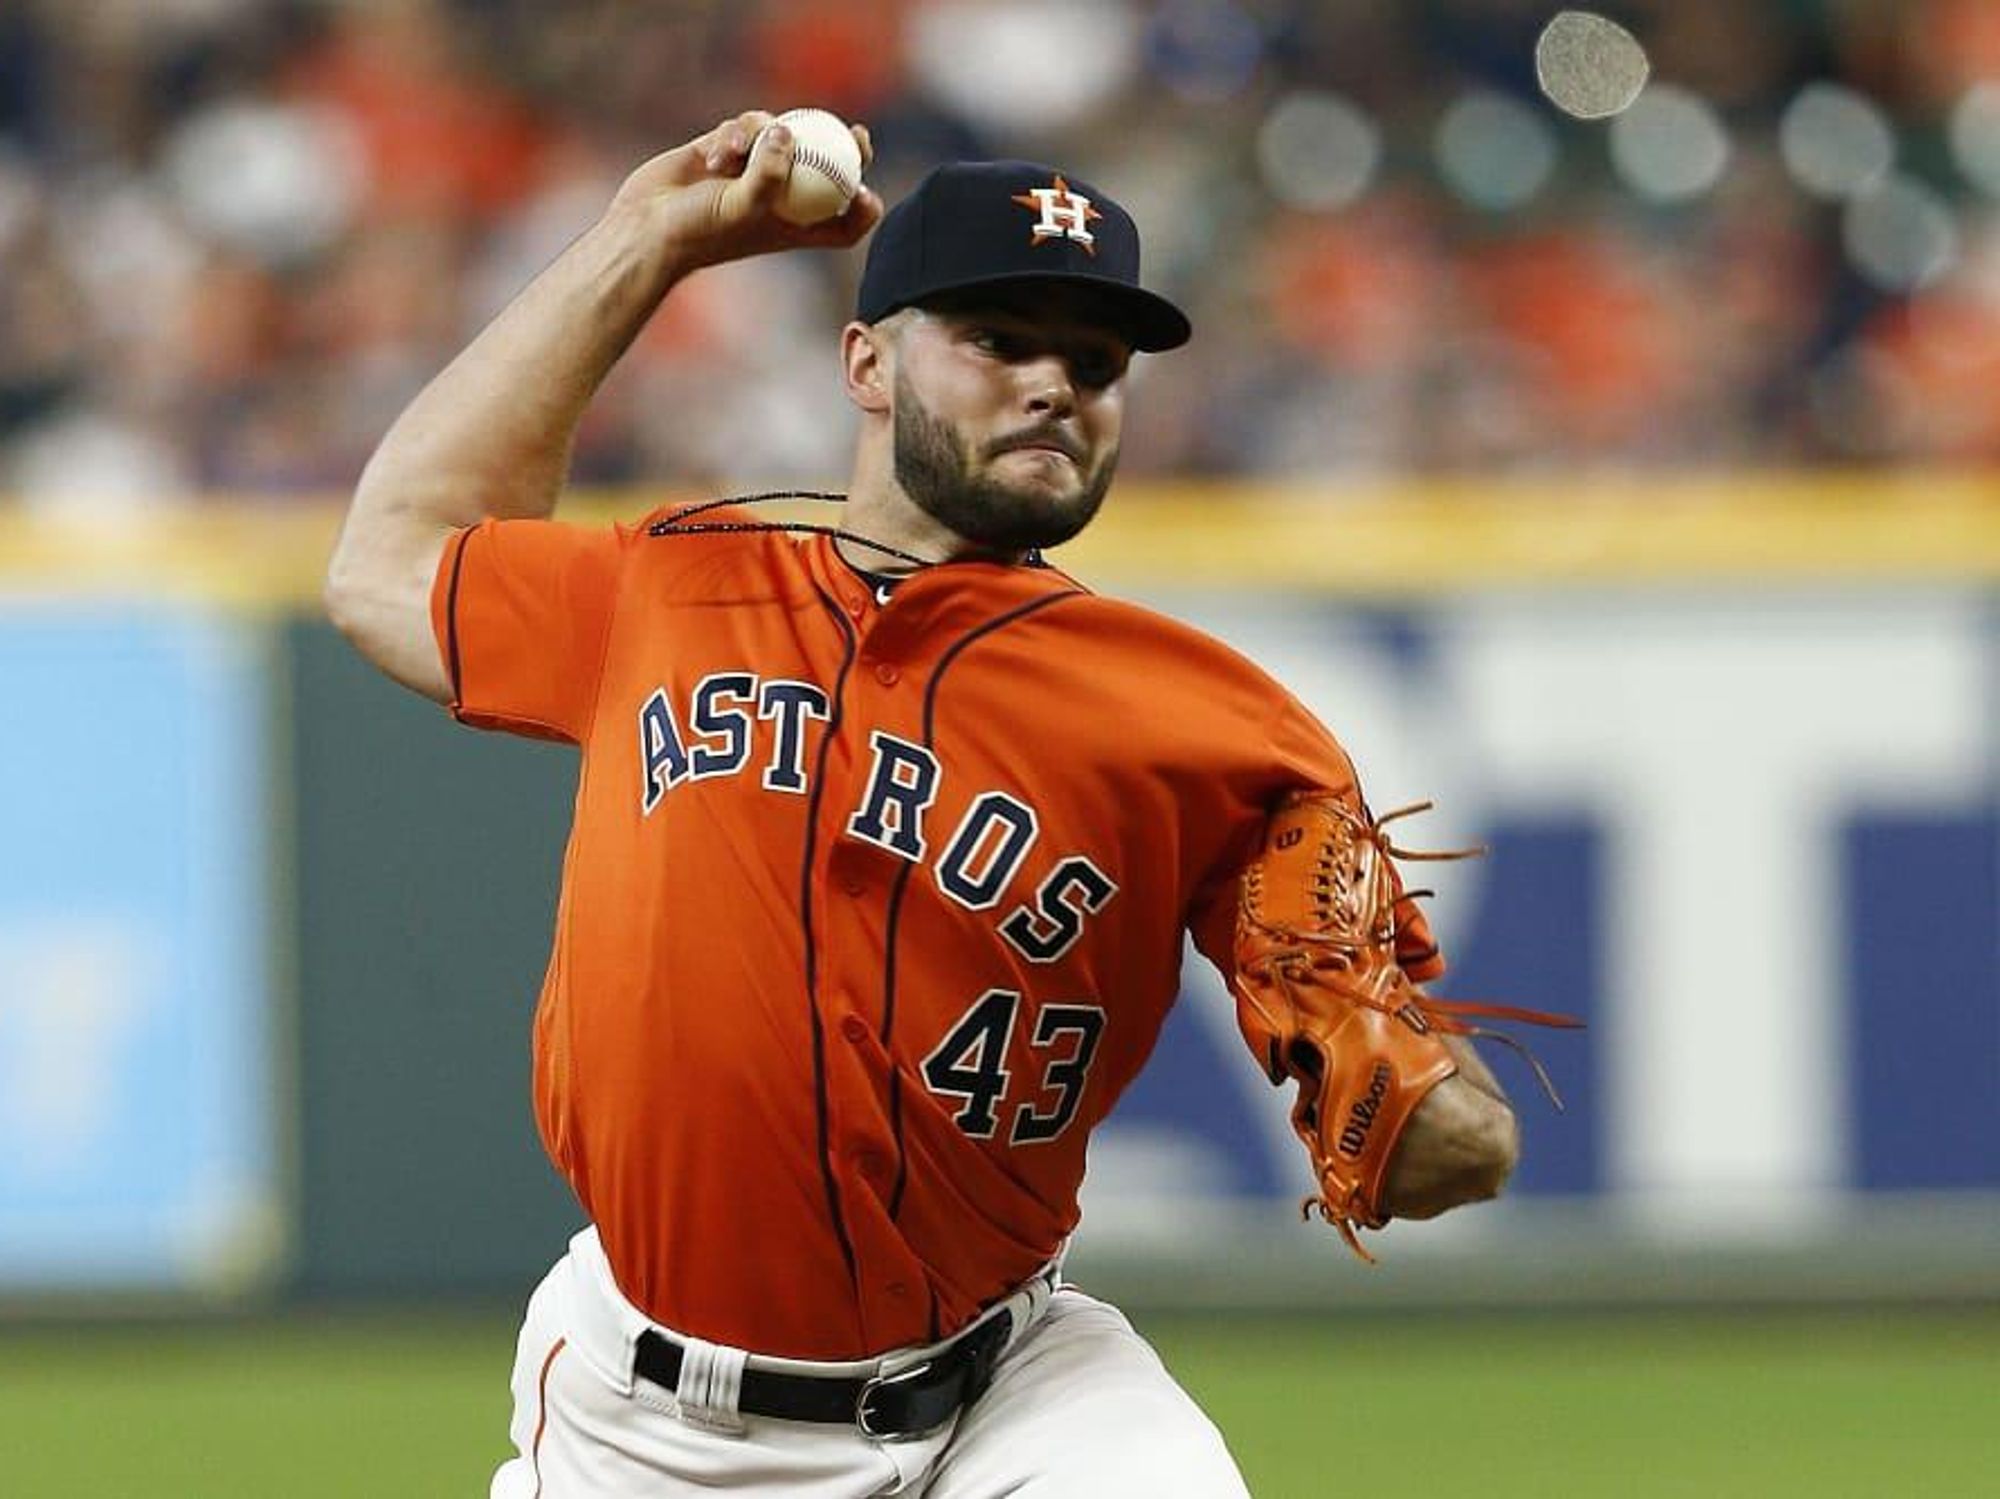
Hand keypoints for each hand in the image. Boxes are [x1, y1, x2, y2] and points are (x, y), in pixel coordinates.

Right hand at [609, 110, 883, 272]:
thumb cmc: (701, 231)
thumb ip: (769, 173)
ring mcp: (752, 171)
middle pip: (824, 167)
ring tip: (733, 156)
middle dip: (842, 148)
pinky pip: (745, 127)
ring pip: (780, 135)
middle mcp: (778, 197)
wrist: (648, 226)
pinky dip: (735, 134)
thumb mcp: (744, 207)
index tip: (867, 186)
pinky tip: (714, 153)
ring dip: (763, 136)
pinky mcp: (726, 150)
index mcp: (793, 225)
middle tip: (856, 132)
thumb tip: (787, 131)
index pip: (841, 220)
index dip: (861, 205)